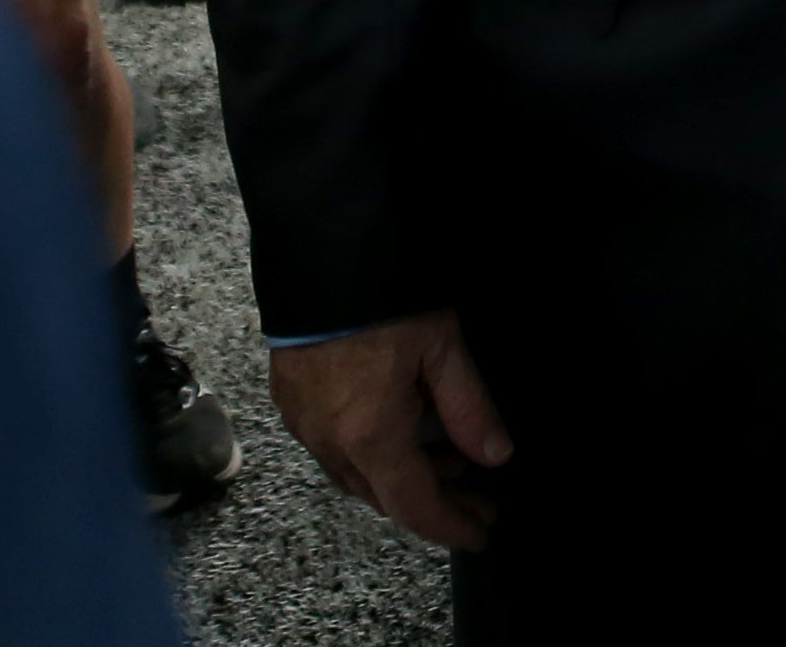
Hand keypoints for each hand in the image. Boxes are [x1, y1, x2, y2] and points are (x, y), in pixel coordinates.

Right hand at [273, 313, 510, 552]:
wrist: (318, 254)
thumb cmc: (383, 297)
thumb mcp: (442, 349)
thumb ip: (469, 409)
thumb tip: (495, 456)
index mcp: (370, 437)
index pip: (415, 507)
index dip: (452, 526)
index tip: (481, 532)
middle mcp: (330, 443)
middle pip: (384, 498)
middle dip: (434, 501)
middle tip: (476, 492)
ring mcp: (304, 425)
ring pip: (356, 476)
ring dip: (401, 477)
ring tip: (444, 456)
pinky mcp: (290, 401)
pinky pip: (333, 449)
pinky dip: (370, 453)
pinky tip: (398, 428)